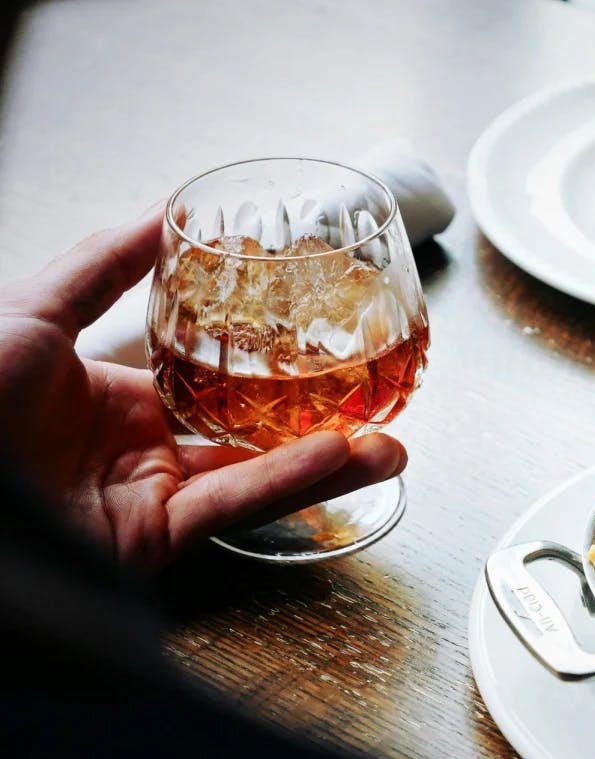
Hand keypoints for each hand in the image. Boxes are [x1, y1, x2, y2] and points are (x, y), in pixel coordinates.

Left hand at [0, 205, 406, 567]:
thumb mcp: (31, 309)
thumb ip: (102, 266)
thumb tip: (161, 214)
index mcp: (116, 406)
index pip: (215, 390)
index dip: (272, 376)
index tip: (321, 351)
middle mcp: (141, 458)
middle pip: (252, 441)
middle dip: (323, 430)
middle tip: (380, 409)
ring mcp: (149, 502)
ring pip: (256, 479)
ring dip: (330, 464)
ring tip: (392, 446)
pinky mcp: (150, 542)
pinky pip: (231, 505)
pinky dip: (288, 480)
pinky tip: (340, 455)